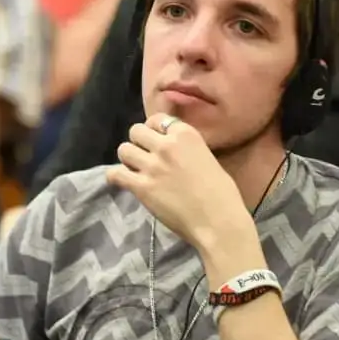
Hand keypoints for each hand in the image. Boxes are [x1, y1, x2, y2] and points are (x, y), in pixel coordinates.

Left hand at [107, 114, 250, 249]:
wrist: (218, 220)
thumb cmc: (222, 193)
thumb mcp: (207, 158)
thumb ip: (187, 150)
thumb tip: (175, 154)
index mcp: (186, 134)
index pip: (157, 119)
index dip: (153, 130)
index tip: (155, 141)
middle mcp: (166, 145)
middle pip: (136, 131)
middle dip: (138, 142)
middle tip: (145, 156)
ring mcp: (152, 166)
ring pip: (124, 150)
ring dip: (128, 159)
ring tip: (135, 169)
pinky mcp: (142, 187)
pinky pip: (115, 174)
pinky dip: (116, 177)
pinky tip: (124, 181)